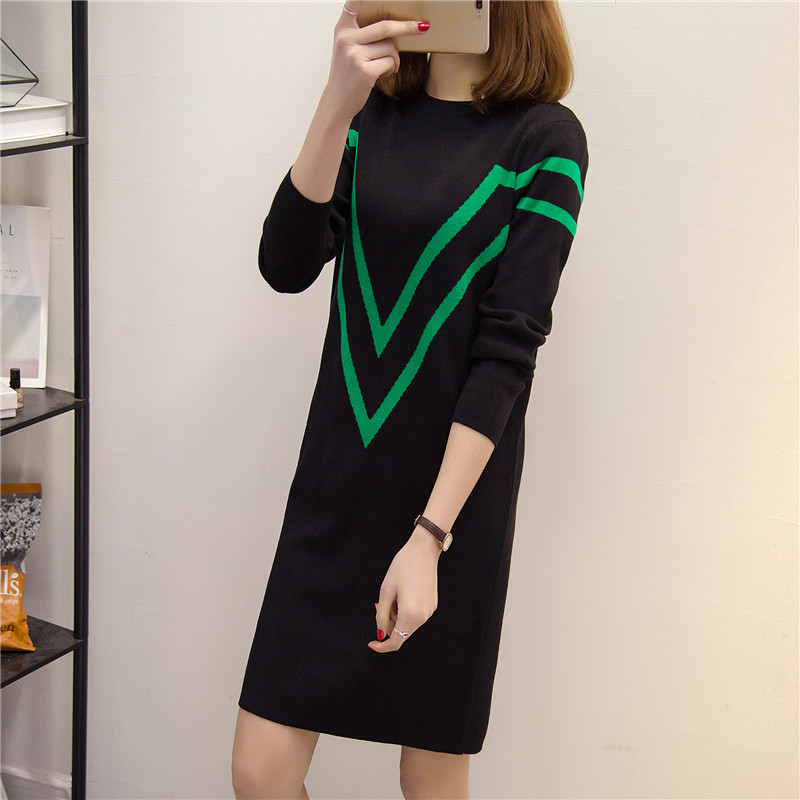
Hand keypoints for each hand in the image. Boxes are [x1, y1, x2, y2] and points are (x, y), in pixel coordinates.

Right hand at [323, 0, 429, 122]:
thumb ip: (361, 33)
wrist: (337, 101)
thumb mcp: (347, 48)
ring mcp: (355, 55)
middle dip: (407, 27)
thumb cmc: (347, 74)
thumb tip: (393, 24)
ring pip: (389, 47)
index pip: (354, 2)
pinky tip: (384, 73)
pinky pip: (390, 62)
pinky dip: (392, 68)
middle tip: (422, 27)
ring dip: (394, 57)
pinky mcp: (365, 71)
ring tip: (388, 66)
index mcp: (342, 29)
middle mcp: (346, 39)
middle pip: (385, 26)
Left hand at [367, 526, 440, 651]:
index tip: (372, 643)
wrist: (423, 551)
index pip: (395, 641)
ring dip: (397, 617)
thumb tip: (380, 634)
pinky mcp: (432, 605)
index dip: (382, 646)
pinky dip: (406, 611)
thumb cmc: (402, 567)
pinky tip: (404, 593)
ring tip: (395, 595)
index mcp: (410, 614)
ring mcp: (429, 611)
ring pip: (408, 625)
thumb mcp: (386, 591)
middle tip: (381, 604)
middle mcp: (422, 616)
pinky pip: (416, 616)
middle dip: (388, 624)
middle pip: (401, 633)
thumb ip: (381, 616)